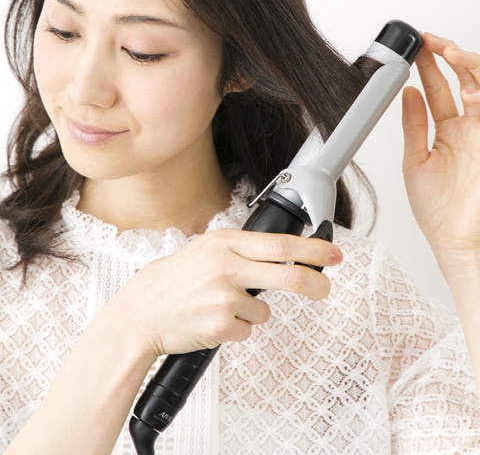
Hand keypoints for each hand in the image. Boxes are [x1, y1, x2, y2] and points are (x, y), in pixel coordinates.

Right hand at [112, 228, 341, 358]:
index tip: (331, 254)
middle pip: (287, 274)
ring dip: (250, 313)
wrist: (141, 312)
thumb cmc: (173, 281)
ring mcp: (224, 296)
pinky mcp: (221, 324)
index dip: (311, 249)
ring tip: (218, 306)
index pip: (279, 244)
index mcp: (224, 243)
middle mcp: (226, 265)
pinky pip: (247, 330)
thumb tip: (281, 255)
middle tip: (325, 288)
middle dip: (314, 282)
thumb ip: (240, 251)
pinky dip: (235, 329)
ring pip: (264, 310)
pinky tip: (211, 320)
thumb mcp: (205, 251)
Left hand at [402, 32, 479, 278]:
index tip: (416, 47)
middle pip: (465, 78)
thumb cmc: (438, 210)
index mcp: (449, 130)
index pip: (441, 88)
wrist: (456, 241)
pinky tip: (470, 91)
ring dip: (469, 66)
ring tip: (448, 54)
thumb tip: (408, 94)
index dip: (430, 66)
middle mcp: (470, 126)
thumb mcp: (415, 161)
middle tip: (431, 42)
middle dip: (449, 55)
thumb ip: (414, 125)